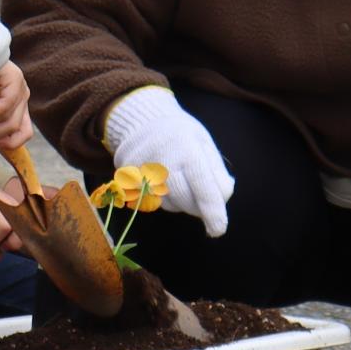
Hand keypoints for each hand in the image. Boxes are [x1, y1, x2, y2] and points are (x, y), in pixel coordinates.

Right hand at [104, 87, 234, 238]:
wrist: (143, 119)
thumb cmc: (182, 134)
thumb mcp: (205, 144)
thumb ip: (216, 172)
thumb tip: (223, 199)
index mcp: (186, 147)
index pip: (202, 184)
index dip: (212, 209)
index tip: (219, 229)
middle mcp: (161, 159)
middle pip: (184, 199)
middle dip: (198, 205)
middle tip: (203, 197)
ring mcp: (141, 169)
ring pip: (168, 204)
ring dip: (179, 201)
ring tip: (178, 178)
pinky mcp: (127, 177)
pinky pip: (151, 201)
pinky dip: (163, 198)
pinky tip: (163, 180)